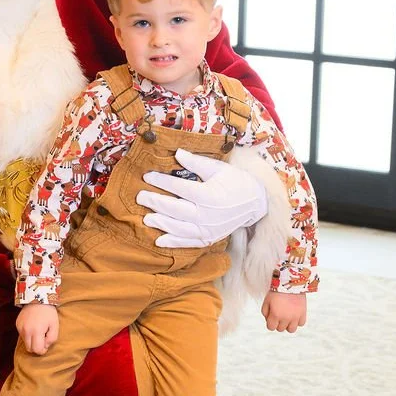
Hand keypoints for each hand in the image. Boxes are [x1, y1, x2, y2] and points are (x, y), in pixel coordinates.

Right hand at [16, 303, 58, 354]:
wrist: (37, 298)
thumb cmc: (48, 312)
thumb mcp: (55, 325)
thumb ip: (52, 339)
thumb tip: (45, 346)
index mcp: (36, 331)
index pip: (37, 350)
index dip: (42, 350)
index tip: (46, 345)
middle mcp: (26, 331)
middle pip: (29, 349)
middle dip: (36, 347)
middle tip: (42, 339)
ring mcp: (20, 327)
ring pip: (25, 342)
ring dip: (32, 341)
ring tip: (38, 331)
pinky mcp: (17, 324)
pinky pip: (22, 335)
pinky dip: (28, 334)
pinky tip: (32, 326)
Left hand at [137, 149, 267, 247]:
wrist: (255, 203)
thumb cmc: (236, 181)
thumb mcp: (218, 168)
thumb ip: (196, 162)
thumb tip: (177, 153)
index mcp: (208, 194)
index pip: (179, 187)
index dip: (161, 182)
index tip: (147, 177)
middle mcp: (207, 214)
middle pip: (175, 209)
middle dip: (155, 203)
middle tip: (140, 197)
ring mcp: (208, 229)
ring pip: (179, 228)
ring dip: (161, 224)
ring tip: (146, 219)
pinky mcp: (209, 238)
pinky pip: (188, 242)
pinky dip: (173, 243)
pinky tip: (159, 241)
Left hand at [261, 290, 307, 332]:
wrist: (291, 282)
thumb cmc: (277, 291)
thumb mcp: (266, 301)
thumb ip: (265, 312)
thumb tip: (268, 320)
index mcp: (275, 315)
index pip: (271, 328)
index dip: (270, 323)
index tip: (271, 317)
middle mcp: (286, 318)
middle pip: (280, 329)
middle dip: (278, 323)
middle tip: (279, 315)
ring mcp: (295, 317)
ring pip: (291, 330)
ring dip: (288, 325)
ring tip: (287, 318)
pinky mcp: (303, 313)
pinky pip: (301, 324)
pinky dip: (297, 321)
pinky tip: (294, 315)